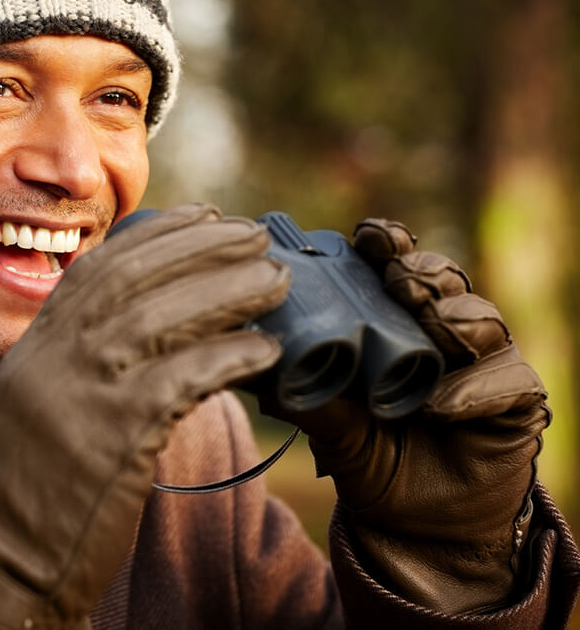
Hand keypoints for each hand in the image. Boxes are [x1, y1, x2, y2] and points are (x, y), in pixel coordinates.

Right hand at [0, 204, 288, 628]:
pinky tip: (266, 349)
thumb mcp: (39, 397)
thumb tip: (151, 315)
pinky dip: (230, 356)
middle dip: (203, 247)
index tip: (207, 216)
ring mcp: (82, 390)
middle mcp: (55, 354)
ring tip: (277, 281)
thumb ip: (79, 352)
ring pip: (164, 316)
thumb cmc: (36, 481)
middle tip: (257, 237)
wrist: (9, 554)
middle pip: (136, 277)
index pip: (101, 265)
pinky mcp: (116, 434)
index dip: (159, 233)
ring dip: (229, 291)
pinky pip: (186, 378)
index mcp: (37, 342)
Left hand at [267, 218, 549, 613]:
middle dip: (420, 272)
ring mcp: (483, 361)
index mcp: (391, 321)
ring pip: (481, 317)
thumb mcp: (330, 429)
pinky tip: (444, 403)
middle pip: (440, 280)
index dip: (385, 244)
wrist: (416, 528)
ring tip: (433, 324)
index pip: (392, 266)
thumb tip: (247, 368)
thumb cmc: (370, 459)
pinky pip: (510, 379)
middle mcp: (439, 330)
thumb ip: (302, 398)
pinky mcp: (517, 399)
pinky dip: (476, 387)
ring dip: (454, 318)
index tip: (367, 237)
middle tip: (400, 280)